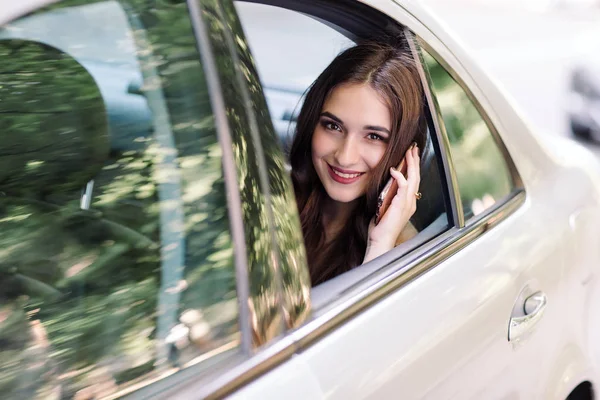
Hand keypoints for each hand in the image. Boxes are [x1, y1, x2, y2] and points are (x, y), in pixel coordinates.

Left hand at [363, 144, 419, 262]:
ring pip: (413, 179)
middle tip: (414, 148)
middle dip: (415, 161)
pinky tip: (394, 169)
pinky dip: (400, 176)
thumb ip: (386, 198)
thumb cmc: (380, 229)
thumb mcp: (383, 209)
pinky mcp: (401, 205)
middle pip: (416, 177)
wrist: (381, 242)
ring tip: (410, 152)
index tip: (410, 157)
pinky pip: (403, 186)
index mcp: (408, 204)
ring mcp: (408, 204)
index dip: (413, 168)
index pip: (413, 182)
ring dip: (411, 164)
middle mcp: (411, 203)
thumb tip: (383, 188)